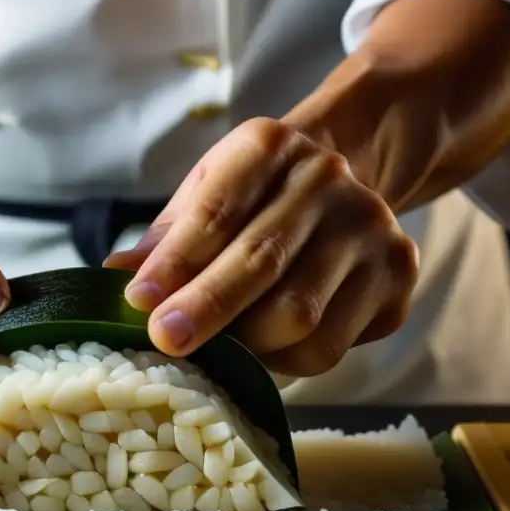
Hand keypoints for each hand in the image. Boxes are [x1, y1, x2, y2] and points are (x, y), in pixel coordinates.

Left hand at [104, 118, 419, 377]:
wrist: (340, 181)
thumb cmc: (254, 198)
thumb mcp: (204, 194)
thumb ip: (164, 239)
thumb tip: (111, 280)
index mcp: (268, 147)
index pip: (216, 210)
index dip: (176, 262)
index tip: (138, 301)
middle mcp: (327, 178)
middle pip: (261, 262)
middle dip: (207, 308)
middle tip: (165, 341)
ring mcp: (371, 227)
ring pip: (299, 314)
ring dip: (247, 345)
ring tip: (217, 349)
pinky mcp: (398, 274)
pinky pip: (331, 346)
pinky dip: (286, 363)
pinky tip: (264, 350)